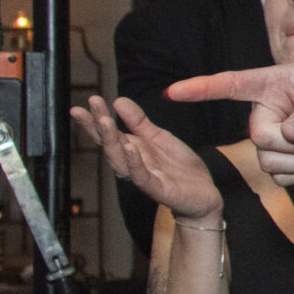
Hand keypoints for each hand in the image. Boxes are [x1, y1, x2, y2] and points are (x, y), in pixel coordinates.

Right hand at [71, 95, 223, 224]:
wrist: (204, 194)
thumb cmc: (178, 167)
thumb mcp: (159, 138)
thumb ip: (139, 122)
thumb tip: (118, 100)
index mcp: (131, 149)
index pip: (108, 133)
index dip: (96, 118)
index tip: (89, 99)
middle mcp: (132, 163)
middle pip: (109, 144)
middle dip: (97, 125)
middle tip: (91, 105)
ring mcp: (143, 177)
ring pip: (120, 160)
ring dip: (111, 141)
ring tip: (104, 121)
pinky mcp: (158, 189)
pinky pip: (141, 176)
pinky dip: (134, 162)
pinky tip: (130, 146)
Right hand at [168, 64, 293, 186]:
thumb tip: (288, 134)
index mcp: (273, 84)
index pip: (231, 85)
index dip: (201, 89)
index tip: (173, 92)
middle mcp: (266, 110)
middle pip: (259, 138)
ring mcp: (273, 137)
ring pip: (269, 162)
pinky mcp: (283, 160)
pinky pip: (281, 178)